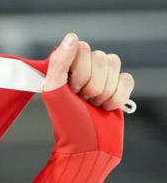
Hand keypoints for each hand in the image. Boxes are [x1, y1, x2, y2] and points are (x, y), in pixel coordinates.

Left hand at [42, 33, 129, 157]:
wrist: (89, 146)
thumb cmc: (68, 122)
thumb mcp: (54, 92)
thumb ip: (59, 63)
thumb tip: (72, 36)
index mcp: (65, 68)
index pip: (83, 48)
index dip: (80, 70)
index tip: (72, 90)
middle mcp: (83, 69)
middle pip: (101, 57)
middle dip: (92, 83)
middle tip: (83, 100)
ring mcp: (102, 78)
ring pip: (115, 65)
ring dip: (105, 90)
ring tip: (93, 104)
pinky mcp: (118, 88)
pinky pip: (127, 78)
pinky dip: (118, 95)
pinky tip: (106, 107)